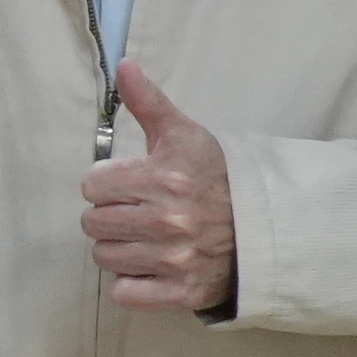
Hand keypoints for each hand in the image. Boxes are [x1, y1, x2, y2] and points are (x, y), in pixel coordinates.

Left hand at [80, 61, 234, 314]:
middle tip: (136, 212)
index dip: (107, 184)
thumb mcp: (186, 136)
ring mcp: (174, 260)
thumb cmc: (218, 178)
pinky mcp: (180, 292)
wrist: (263, 227)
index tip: (130, 185)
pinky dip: (130, 282)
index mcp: (164, 178)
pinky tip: (149, 266)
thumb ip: (149, 103)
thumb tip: (124, 64)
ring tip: (144, 238)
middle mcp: (167, 220)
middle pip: (93, 223)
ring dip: (118, 248)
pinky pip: (125, 292)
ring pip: (105, 257)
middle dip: (109, 216)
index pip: (92, 186)